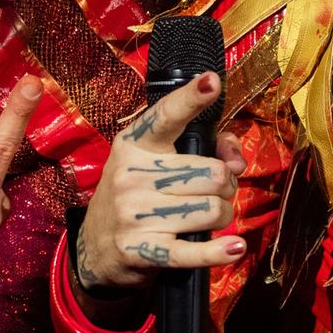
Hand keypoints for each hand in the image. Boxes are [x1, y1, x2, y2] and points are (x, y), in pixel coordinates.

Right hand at [73, 72, 249, 293]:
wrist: (96, 246)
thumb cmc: (138, 194)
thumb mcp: (158, 162)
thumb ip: (205, 148)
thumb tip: (236, 160)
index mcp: (135, 144)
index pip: (166, 116)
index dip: (192, 98)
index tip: (212, 80)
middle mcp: (132, 175)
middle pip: (211, 173)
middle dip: (226, 184)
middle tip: (216, 190)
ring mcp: (134, 213)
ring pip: (211, 209)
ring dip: (223, 214)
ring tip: (212, 215)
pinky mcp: (141, 249)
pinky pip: (192, 250)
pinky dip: (218, 251)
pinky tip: (234, 248)